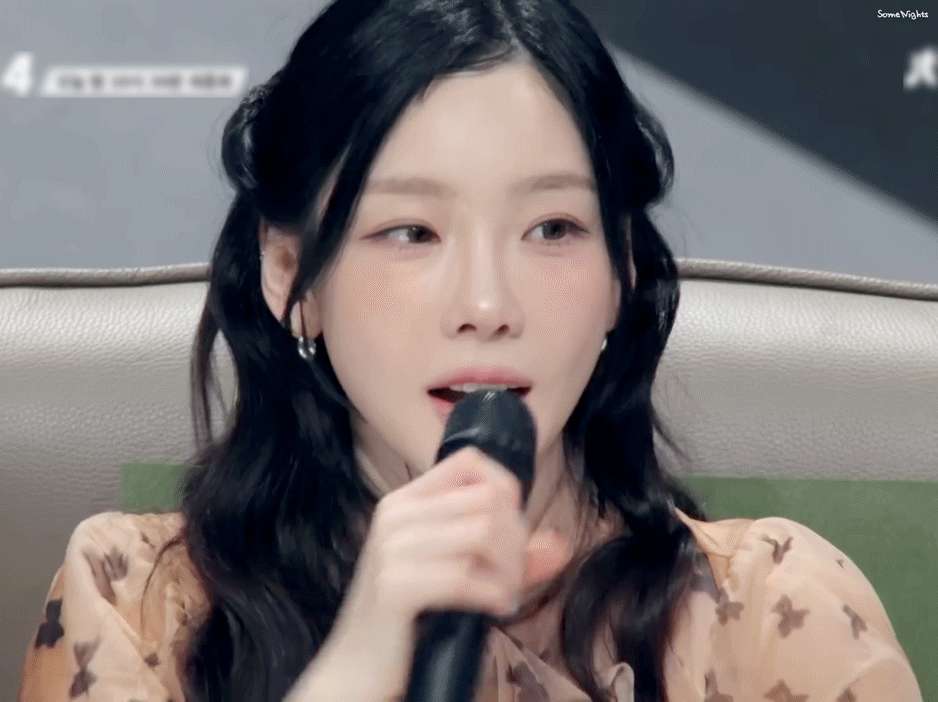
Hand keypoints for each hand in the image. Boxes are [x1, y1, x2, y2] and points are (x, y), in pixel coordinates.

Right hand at [292, 446, 568, 701]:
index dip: (506, 491)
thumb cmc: (409, 617)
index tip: (513, 532)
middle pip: (487, 498)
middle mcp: (394, 515)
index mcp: (404, 501)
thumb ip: (506, 554)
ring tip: (506, 593)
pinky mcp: (394, 587)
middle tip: (515, 576)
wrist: (356, 666)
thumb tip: (559, 543)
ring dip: (509, 569)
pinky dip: (492, 594)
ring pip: (482, 532)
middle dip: (516, 539)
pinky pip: (464, 577)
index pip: (470, 461)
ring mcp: (391, 549)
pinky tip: (498, 608)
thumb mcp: (456, 572)